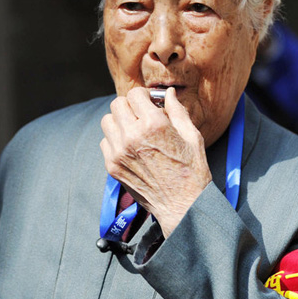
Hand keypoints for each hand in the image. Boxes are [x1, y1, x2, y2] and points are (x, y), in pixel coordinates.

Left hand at [100, 87, 211, 236]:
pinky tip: (131, 147)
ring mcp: (119, 152)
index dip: (145, 96)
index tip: (152, 103)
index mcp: (154, 124)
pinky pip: (105, 142)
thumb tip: (169, 93)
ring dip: (120, 121)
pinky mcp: (112, 166)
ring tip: (134, 130)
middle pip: (117, 104)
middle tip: (142, 115)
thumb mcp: (192, 136)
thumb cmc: (192, 171)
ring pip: (107, 121)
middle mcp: (132, 135)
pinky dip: (115, 140)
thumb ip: (178, 111)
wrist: (182, 205)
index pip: (135, 94)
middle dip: (130, 106)